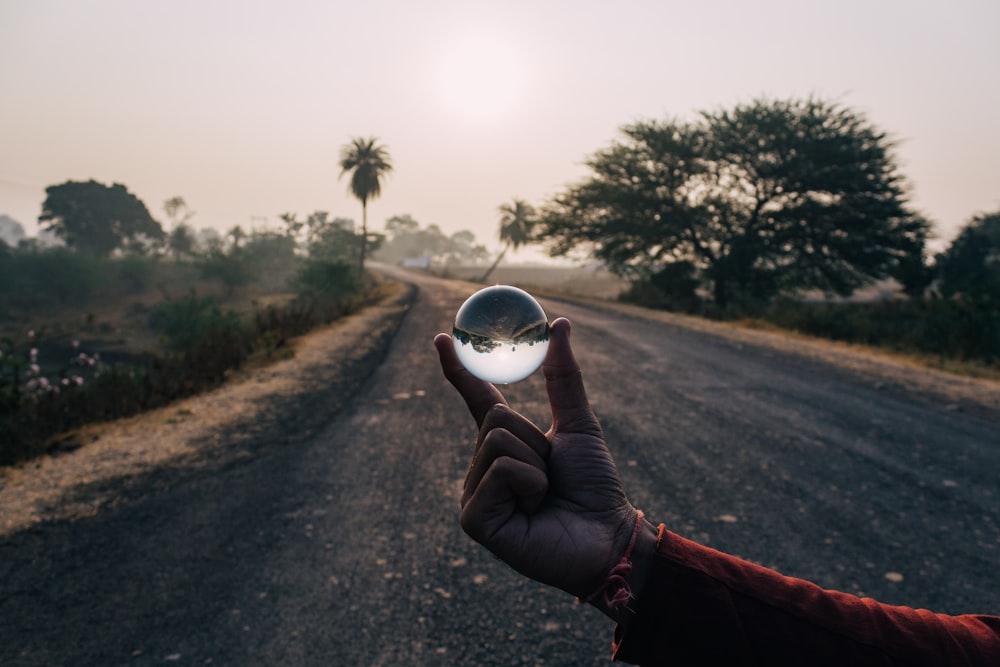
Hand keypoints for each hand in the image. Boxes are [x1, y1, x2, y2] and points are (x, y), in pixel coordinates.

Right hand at [434, 317, 638, 599]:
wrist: (607, 536)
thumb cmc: (594, 486)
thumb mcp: (578, 424)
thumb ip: (564, 377)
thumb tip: (559, 323)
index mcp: (503, 444)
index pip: (476, 399)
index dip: (458, 369)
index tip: (443, 338)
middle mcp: (482, 467)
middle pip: (496, 418)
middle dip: (536, 440)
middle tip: (551, 473)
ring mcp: (474, 494)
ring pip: (498, 442)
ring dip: (537, 464)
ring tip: (545, 494)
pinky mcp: (474, 519)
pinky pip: (501, 471)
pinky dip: (530, 484)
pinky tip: (534, 511)